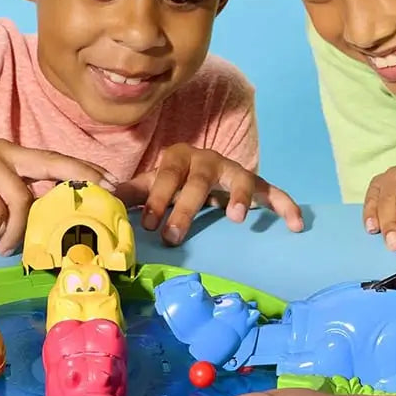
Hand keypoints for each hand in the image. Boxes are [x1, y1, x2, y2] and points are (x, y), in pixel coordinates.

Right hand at [0, 139, 116, 254]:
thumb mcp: (5, 211)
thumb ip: (31, 208)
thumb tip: (71, 224)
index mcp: (17, 157)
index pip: (57, 161)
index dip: (85, 172)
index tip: (113, 184)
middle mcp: (4, 151)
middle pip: (50, 163)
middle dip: (79, 179)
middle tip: (99, 197)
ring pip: (20, 199)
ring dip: (14, 232)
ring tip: (2, 247)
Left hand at [116, 145, 301, 243]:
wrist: (202, 167)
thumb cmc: (172, 181)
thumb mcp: (151, 184)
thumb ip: (131, 192)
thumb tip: (100, 197)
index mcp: (176, 159)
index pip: (164, 177)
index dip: (156, 199)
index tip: (149, 226)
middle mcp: (205, 160)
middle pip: (198, 182)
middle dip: (185, 208)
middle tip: (174, 236)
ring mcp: (232, 170)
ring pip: (239, 179)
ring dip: (239, 195)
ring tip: (236, 218)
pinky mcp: (255, 183)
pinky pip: (273, 192)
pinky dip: (285, 205)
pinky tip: (296, 224)